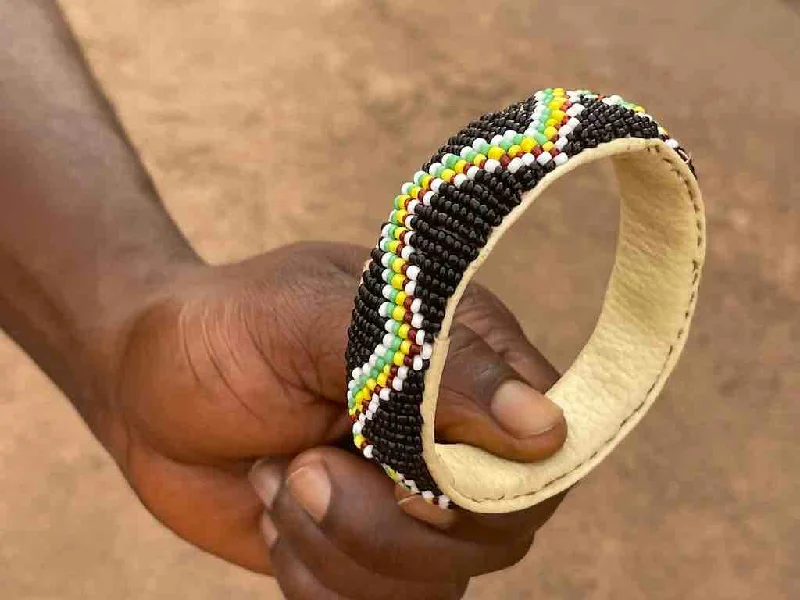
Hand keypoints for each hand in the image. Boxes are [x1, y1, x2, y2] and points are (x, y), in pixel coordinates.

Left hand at [97, 241, 566, 597]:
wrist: (146, 391)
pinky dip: (315, 577)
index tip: (400, 471)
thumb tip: (544, 427)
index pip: (546, 442)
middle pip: (500, 529)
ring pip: (437, 580)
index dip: (488, 479)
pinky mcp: (369, 551)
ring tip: (282, 476)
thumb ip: (424, 361)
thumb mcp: (310, 318)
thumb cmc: (227, 330)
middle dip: (386, 520)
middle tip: (306, 466)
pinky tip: (278, 510)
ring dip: (337, 544)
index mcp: (464, 353)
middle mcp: (455, 432)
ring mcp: (414, 499)